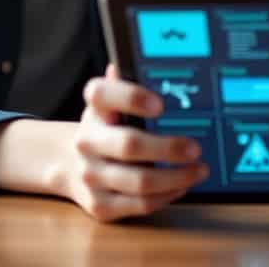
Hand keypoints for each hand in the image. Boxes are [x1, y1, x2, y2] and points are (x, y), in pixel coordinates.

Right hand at [70, 64, 207, 221]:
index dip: (131, 97)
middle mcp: (86, 142)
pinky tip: (181, 186)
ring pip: (140, 182)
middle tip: (196, 148)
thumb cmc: (103, 129)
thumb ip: (124, 86)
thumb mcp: (110, 104)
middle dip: (168, 148)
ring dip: (176, 177)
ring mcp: (91, 176)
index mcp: (94, 110)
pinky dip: (166, 196)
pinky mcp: (99, 205)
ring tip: (199, 170)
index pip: (102, 95)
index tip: (160, 104)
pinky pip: (139, 205)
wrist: (69, 164)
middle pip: (129, 145)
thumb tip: (132, 63)